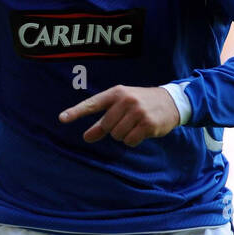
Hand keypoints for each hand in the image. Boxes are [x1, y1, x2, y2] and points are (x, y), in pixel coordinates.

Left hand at [58, 85, 180, 146]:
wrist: (171, 101)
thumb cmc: (140, 104)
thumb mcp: (121, 106)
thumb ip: (103, 122)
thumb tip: (86, 137)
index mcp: (116, 93)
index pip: (92, 104)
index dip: (76, 112)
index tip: (62, 118)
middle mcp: (126, 100)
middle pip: (106, 126)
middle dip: (113, 129)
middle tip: (126, 122)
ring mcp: (138, 112)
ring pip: (117, 135)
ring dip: (124, 135)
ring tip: (135, 125)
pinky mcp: (148, 124)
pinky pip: (130, 141)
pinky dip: (133, 140)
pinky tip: (142, 131)